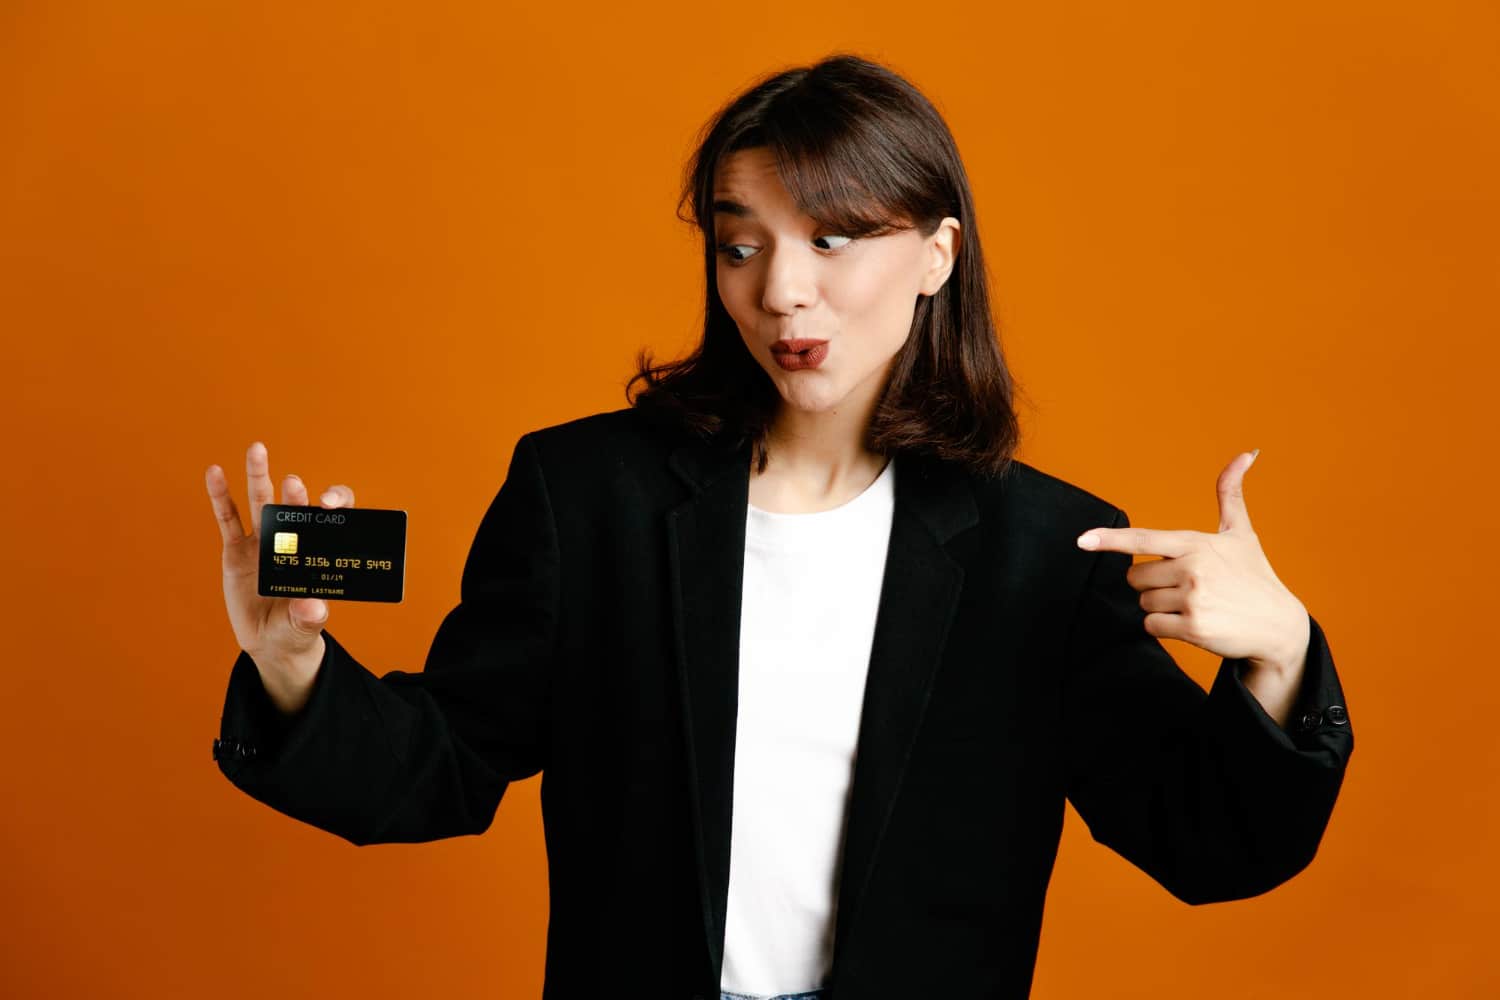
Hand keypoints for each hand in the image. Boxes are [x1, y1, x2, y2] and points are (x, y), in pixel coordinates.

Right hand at [204, 442, 354, 706]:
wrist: (269, 641)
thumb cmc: (295, 631)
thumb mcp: (302, 628)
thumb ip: (308, 617)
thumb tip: (313, 607)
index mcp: (317, 552)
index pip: (331, 520)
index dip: (334, 505)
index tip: (329, 503)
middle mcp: (293, 541)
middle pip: (295, 508)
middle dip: (295, 495)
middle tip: (294, 484)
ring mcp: (263, 543)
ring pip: (260, 504)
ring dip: (258, 476)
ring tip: (257, 450)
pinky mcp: (236, 551)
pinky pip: (228, 520)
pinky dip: (220, 496)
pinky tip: (215, 472)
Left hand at [1075, 449, 1309, 673]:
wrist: (1280, 626)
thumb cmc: (1255, 576)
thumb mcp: (1242, 533)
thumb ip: (1231, 494)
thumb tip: (1248, 452)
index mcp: (1196, 543)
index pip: (1143, 539)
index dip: (1110, 539)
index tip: (1083, 540)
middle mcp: (1192, 569)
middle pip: (1136, 577)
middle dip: (1153, 583)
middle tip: (1187, 587)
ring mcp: (1192, 599)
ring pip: (1143, 602)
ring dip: (1161, 606)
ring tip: (1196, 604)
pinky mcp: (1193, 628)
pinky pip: (1151, 625)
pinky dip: (1165, 627)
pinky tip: (1193, 623)